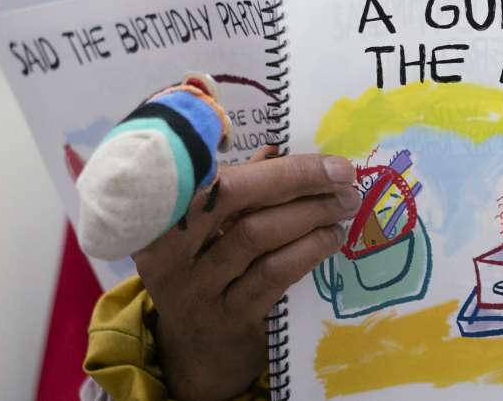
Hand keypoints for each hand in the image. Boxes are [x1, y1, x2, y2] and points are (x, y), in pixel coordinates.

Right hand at [133, 146, 359, 400]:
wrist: (197, 353)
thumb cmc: (206, 271)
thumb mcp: (207, 230)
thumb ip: (236, 189)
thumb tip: (279, 149)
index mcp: (159, 215)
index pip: (207, 173)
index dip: (261, 161)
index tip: (306, 148)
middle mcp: (167, 250)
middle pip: (232, 196)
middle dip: (295, 179)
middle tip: (343, 175)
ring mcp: (196, 287)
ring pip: (257, 235)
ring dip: (310, 214)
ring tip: (343, 205)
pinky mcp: (228, 317)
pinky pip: (274, 273)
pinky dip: (308, 249)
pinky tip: (331, 238)